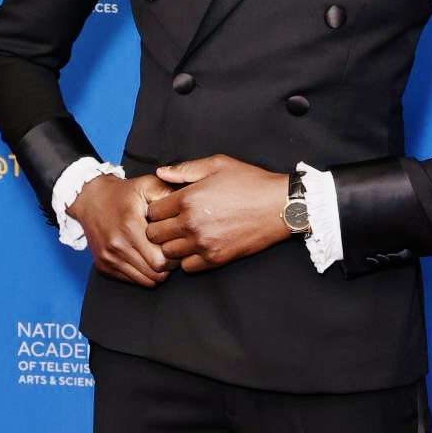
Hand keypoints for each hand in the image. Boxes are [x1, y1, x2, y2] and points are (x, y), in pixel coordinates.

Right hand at [70, 172, 180, 287]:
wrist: (90, 199)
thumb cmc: (123, 193)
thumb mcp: (147, 185)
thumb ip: (169, 195)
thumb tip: (187, 209)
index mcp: (130, 226)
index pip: (161, 260)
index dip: (175, 256)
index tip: (175, 245)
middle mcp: (117, 245)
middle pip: (155, 274)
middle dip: (168, 266)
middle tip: (170, 252)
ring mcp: (109, 258)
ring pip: (145, 281)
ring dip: (156, 272)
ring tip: (157, 255)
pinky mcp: (103, 266)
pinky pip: (132, 281)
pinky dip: (142, 274)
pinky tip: (144, 258)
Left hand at [145, 155, 293, 272]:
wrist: (279, 206)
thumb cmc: (250, 182)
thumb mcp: (218, 165)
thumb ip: (185, 169)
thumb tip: (160, 173)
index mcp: (188, 198)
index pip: (152, 211)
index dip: (157, 209)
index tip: (167, 209)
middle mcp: (191, 223)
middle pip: (154, 234)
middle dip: (159, 228)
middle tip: (171, 224)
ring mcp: (203, 243)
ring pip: (167, 252)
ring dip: (172, 245)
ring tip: (183, 237)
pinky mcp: (216, 258)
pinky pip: (187, 267)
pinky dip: (188, 259)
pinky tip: (196, 248)